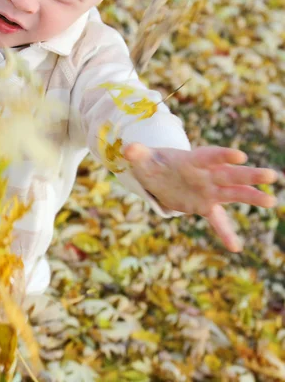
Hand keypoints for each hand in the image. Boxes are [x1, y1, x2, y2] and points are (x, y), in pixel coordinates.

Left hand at [124, 143, 278, 252]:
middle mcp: (206, 174)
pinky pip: (217, 220)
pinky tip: (235, 248)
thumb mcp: (143, 158)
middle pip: (229, 174)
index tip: (239, 156)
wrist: (158, 175)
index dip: (222, 155)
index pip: (210, 155)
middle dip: (248, 175)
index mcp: (193, 159)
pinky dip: (225, 233)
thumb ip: (137, 153)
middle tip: (271, 176)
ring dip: (251, 197)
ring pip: (232, 194)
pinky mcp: (204, 206)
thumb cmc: (154, 162)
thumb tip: (127, 150)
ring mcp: (208, 191)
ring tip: (271, 201)